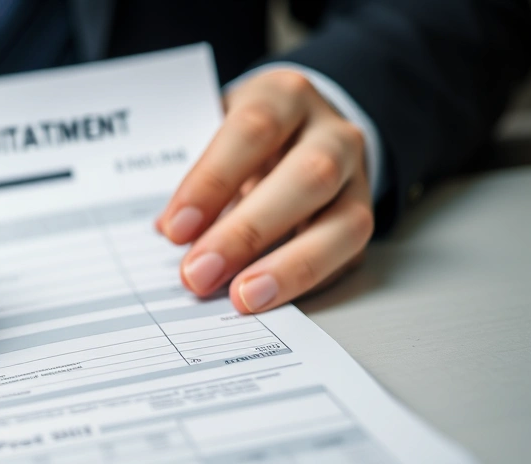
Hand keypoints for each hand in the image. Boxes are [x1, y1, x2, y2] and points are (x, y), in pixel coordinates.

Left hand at [156, 70, 373, 313]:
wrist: (300, 129)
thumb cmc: (244, 138)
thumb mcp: (215, 133)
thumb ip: (197, 177)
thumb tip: (166, 231)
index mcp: (284, 96)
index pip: (251, 131)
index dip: (213, 182)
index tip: (175, 229)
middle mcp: (331, 132)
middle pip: (306, 177)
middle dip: (247, 232)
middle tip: (199, 273)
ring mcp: (357, 177)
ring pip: (343, 223)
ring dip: (289, 267)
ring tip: (243, 297)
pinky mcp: (364, 217)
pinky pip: (348, 255)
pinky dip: (306, 282)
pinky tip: (269, 299)